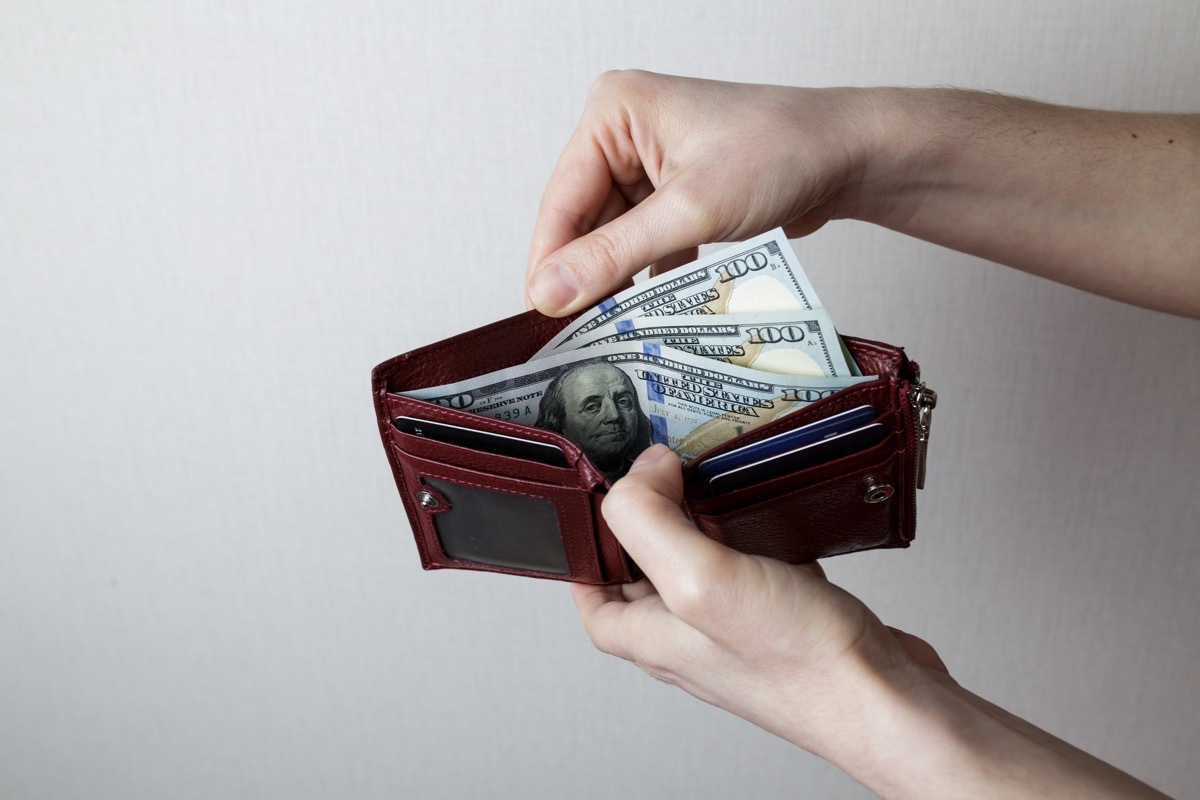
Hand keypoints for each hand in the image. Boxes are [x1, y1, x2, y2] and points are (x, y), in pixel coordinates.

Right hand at [528, 72, 1199, 317]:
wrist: (848, 156)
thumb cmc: (783, 153)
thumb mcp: (691, 210)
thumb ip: (615, 254)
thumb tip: (550, 291)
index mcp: (612, 112)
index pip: (561, 199)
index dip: (549, 261)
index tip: (543, 315)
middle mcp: (622, 131)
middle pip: (581, 220)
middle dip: (584, 274)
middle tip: (579, 333)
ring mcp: (647, 161)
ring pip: (610, 236)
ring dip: (616, 279)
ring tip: (610, 328)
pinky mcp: (671, 190)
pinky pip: (640, 240)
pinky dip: (644, 274)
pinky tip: (645, 309)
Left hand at [576, 446, 1170, 797]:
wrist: (887, 700)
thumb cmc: (802, 668)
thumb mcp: (702, 581)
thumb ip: (651, 521)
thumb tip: (639, 472)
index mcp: (646, 634)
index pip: (588, 581)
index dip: (589, 532)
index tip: (604, 482)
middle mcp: (683, 632)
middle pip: (640, 561)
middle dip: (647, 510)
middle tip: (661, 464)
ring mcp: (731, 624)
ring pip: (696, 555)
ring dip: (699, 513)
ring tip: (706, 473)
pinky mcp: (777, 613)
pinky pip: (747, 560)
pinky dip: (748, 529)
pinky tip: (763, 507)